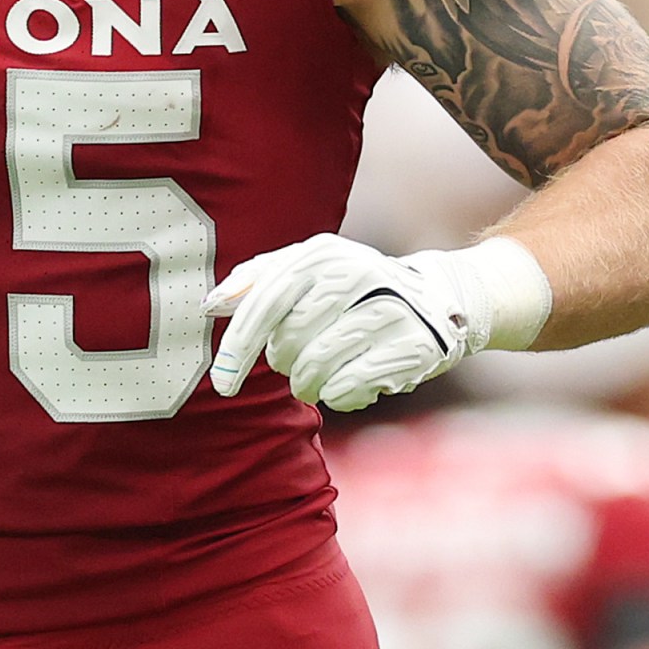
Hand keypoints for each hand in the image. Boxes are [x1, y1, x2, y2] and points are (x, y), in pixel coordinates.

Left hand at [207, 235, 485, 410]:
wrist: (437, 300)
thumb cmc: (353, 290)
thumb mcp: (307, 271)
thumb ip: (257, 282)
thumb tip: (210, 304)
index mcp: (323, 253)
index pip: (267, 302)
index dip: (239, 344)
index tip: (222, 381)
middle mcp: (358, 274)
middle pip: (289, 341)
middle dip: (282, 364)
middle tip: (295, 362)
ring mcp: (389, 310)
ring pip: (316, 368)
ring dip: (308, 384)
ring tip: (318, 377)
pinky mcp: (412, 346)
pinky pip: (348, 387)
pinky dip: (338, 394)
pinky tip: (349, 383)